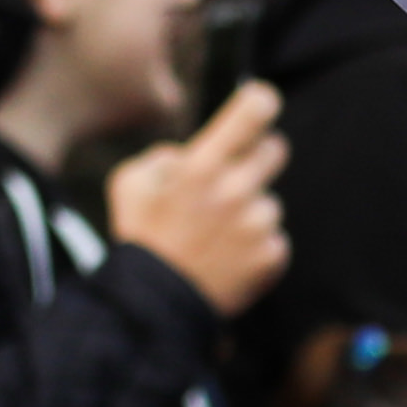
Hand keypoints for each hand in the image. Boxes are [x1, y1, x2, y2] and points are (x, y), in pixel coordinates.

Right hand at [107, 81, 287, 314]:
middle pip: (276, 148)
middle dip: (256, 157)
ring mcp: (257, 225)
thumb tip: (190, 153)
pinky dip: (256, 248)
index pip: (255, 110)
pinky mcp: (272, 255)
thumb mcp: (130, 183)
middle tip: (231, 179)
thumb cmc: (141, 238)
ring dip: (249, 212)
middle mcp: (236, 190)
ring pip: (269, 201)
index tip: (258, 103)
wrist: (153, 304)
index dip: (260, 101)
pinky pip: (274, 239)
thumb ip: (164, 156)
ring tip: (215, 237)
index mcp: (203, 166)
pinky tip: (226, 259)